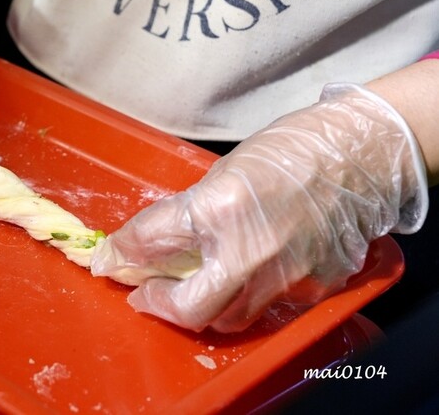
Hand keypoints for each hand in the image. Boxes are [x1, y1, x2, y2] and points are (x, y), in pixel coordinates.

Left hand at [91, 84, 427, 332]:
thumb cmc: (289, 151)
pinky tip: (243, 276)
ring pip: (229, 318)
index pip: (150, 242)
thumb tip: (149, 242)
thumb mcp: (221, 174)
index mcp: (218, 209)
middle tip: (146, 292)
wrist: (359, 153)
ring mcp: (286, 277)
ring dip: (202, 307)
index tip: (110, 260)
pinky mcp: (314, 287)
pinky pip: (269, 307)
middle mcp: (250, 252)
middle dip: (159, 303)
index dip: (122, 253)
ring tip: (190, 287)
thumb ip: (185, 215)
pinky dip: (248, 296)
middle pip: (189, 309)